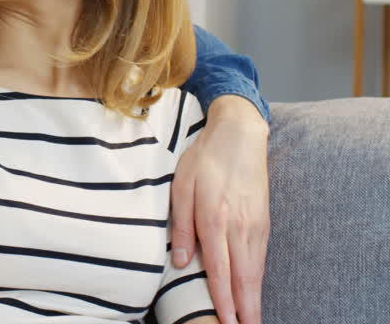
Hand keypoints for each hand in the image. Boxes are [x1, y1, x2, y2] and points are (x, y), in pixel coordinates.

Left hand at [171, 96, 270, 323]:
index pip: (219, 269)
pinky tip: (254, 293)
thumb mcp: (181, 187)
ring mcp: (255, 226)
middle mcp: (239, 227)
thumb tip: (179, 261)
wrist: (240, 137)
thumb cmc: (204, 160)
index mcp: (214, 219)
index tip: (225, 321)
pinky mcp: (263, 223)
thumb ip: (181, 225)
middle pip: (244, 278)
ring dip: (254, 299)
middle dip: (245, 309)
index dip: (223, 299)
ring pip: (255, 271)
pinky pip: (260, 258)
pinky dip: (258, 280)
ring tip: (251, 321)